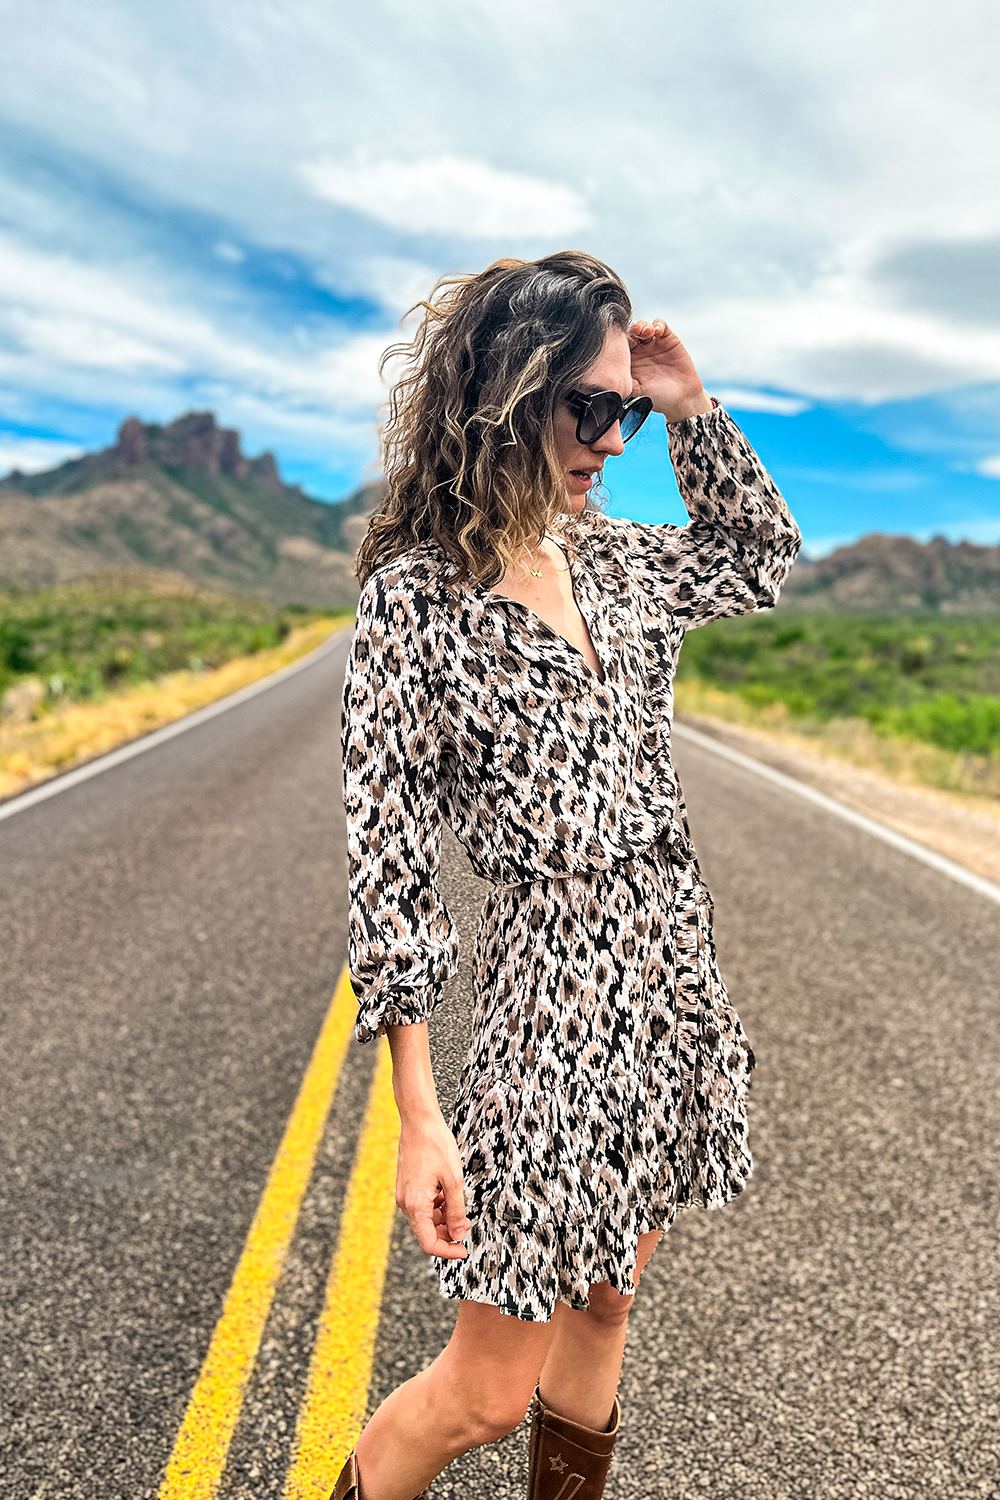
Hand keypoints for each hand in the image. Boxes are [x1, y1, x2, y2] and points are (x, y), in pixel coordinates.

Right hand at [396, 1113, 471, 1259]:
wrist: (419, 1121)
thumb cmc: (436, 1146)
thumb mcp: (453, 1180)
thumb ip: (456, 1211)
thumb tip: (458, 1234)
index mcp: (416, 1205)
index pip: (429, 1243)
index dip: (448, 1251)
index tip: (464, 1250)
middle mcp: (406, 1203)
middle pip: (426, 1233)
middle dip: (448, 1234)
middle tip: (467, 1226)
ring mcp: (405, 1194)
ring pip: (425, 1220)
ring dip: (443, 1219)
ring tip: (461, 1208)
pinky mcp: (407, 1186)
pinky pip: (422, 1206)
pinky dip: (436, 1207)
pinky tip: (448, 1195)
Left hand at [627, 319, 713, 422]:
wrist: (681, 398)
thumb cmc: (656, 398)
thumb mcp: (635, 391)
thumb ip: (623, 381)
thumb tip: (607, 376)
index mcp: (628, 360)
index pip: (619, 344)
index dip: (619, 339)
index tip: (620, 341)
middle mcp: (639, 350)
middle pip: (630, 332)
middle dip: (631, 330)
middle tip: (634, 333)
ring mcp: (653, 343)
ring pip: (643, 326)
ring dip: (642, 325)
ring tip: (646, 332)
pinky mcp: (668, 338)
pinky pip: (660, 325)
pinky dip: (657, 324)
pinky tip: (657, 331)